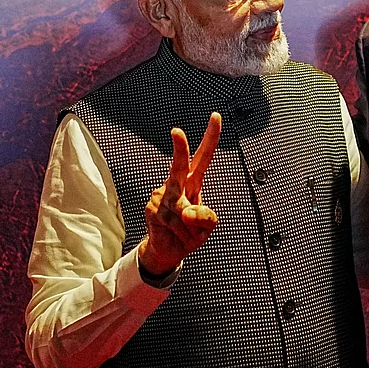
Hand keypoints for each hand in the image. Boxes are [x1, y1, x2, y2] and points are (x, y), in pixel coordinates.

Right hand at [138, 112, 221, 276]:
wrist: (169, 251)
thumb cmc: (190, 232)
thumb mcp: (208, 225)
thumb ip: (206, 217)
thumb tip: (187, 212)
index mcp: (192, 181)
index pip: (203, 157)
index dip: (210, 138)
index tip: (216, 117)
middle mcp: (175, 185)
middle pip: (179, 165)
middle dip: (179, 149)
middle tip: (176, 131)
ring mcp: (161, 196)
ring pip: (184, 211)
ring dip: (191, 229)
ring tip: (186, 233)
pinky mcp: (152, 210)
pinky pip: (176, 223)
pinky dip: (182, 234)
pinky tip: (175, 234)